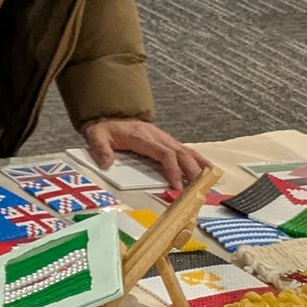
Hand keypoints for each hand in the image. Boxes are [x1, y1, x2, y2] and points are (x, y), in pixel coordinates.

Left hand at [81, 118, 205, 188]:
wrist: (110, 116)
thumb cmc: (105, 129)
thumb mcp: (96, 136)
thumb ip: (101, 149)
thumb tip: (107, 163)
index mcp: (143, 137)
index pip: (164, 154)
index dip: (173, 170)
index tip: (177, 187)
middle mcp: (158, 136)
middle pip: (181, 154)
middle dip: (191, 172)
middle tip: (198, 191)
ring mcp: (164, 138)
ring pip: (187, 151)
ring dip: (199, 166)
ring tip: (209, 181)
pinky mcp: (167, 141)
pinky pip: (185, 150)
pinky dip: (198, 159)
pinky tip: (208, 170)